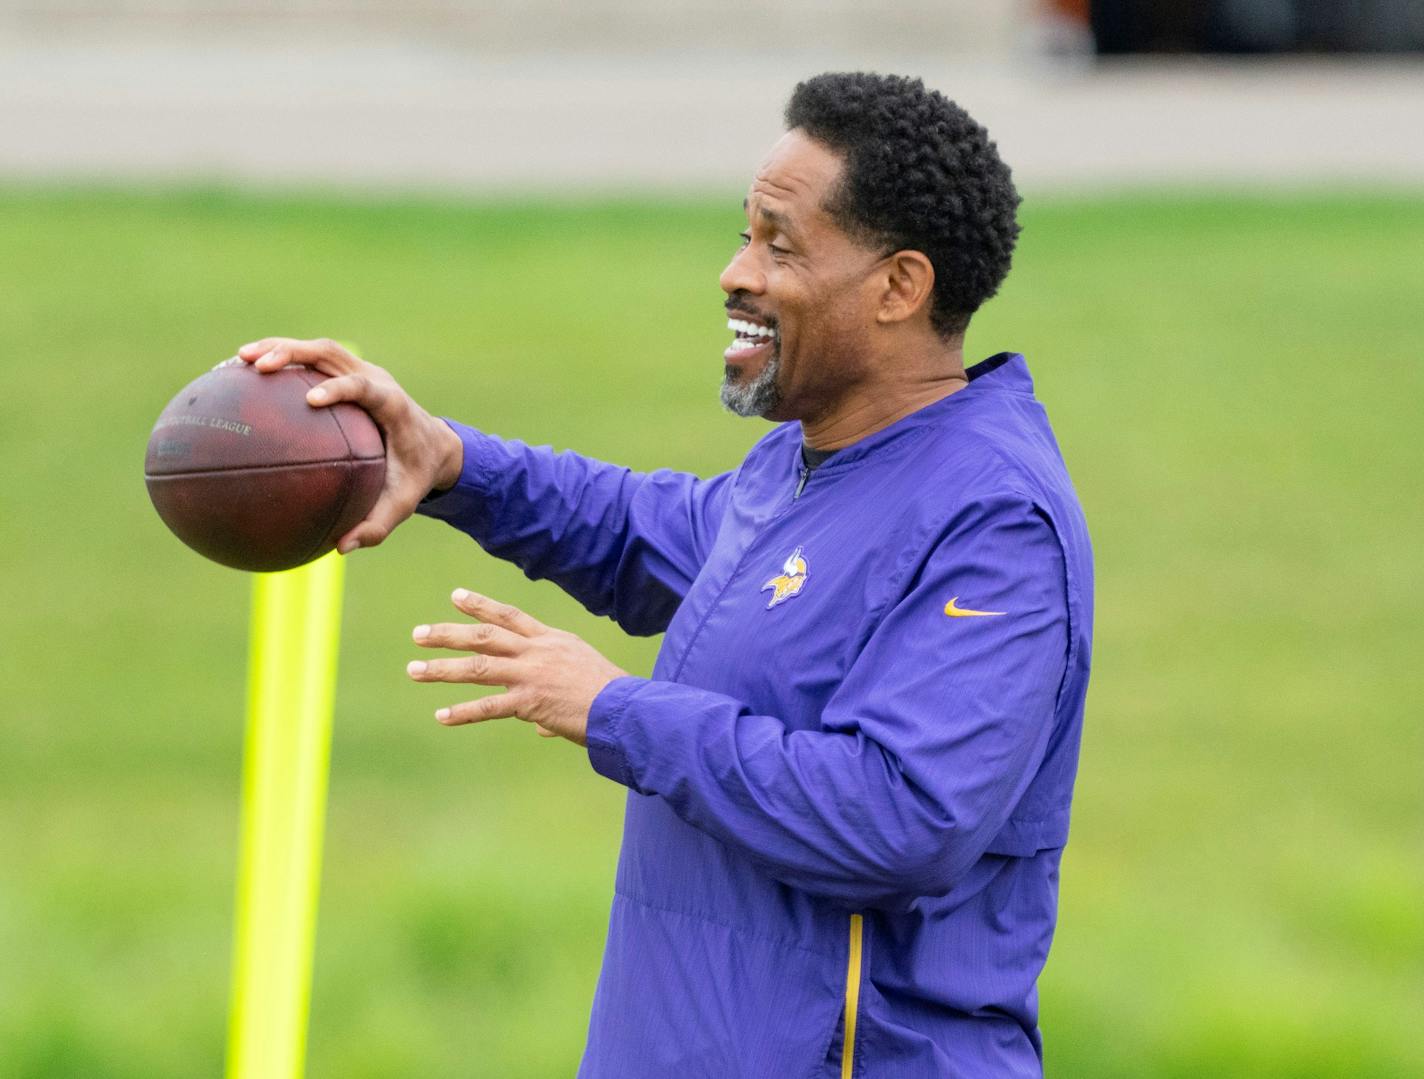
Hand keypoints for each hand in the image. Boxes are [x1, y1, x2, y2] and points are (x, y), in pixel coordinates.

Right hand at [235, 336, 463, 552]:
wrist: (435, 446)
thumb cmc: (416, 476)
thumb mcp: (403, 504)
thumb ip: (376, 526)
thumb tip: (342, 547)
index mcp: (392, 406)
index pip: (364, 388)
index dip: (339, 388)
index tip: (312, 399)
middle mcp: (376, 379)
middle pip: (332, 354)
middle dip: (294, 353)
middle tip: (257, 365)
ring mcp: (361, 371)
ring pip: (319, 350)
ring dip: (279, 348)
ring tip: (239, 359)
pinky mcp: (349, 373)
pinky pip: (313, 360)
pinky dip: (281, 359)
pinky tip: (243, 372)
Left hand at [407, 589, 628, 745]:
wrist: (626, 708)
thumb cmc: (612, 696)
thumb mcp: (583, 679)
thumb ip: (554, 695)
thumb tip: (537, 725)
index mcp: (552, 640)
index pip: (510, 616)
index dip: (481, 605)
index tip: (455, 596)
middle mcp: (538, 652)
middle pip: (485, 636)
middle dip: (448, 634)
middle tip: (418, 634)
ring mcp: (532, 675)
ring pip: (478, 667)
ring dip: (442, 670)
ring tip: (414, 671)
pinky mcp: (531, 702)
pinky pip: (489, 707)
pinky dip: (463, 712)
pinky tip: (441, 716)